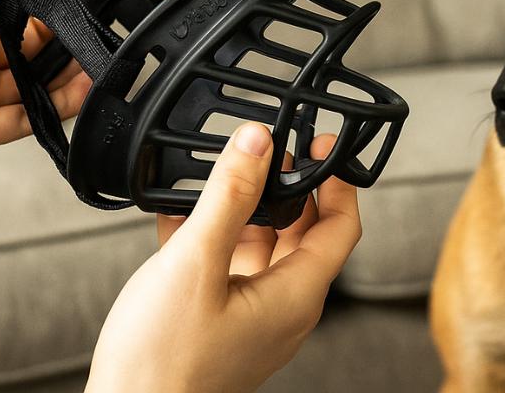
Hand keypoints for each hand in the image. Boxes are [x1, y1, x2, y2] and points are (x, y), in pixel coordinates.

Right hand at [86, 123, 361, 392]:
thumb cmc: (162, 363)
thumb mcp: (195, 263)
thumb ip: (228, 197)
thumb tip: (258, 142)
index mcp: (295, 296)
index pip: (341, 226)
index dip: (337, 180)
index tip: (320, 144)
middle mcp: (281, 309)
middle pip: (300, 233)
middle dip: (283, 187)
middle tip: (262, 151)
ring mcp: (250, 319)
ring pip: (259, 248)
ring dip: (240, 210)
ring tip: (215, 175)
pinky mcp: (219, 324)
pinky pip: (225, 268)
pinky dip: (210, 237)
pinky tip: (177, 216)